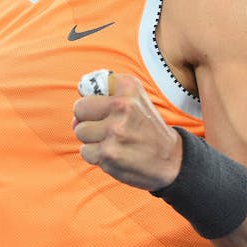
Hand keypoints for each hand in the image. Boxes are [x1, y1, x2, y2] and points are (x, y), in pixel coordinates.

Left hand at [72, 72, 181, 190]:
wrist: (170, 159)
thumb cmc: (145, 127)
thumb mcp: (136, 98)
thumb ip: (107, 92)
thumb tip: (76, 112)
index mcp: (129, 87)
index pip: (88, 86)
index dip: (92, 99)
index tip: (104, 106)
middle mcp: (122, 106)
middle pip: (79, 108)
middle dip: (86, 118)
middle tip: (105, 125)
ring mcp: (115, 131)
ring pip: (81, 131)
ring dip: (91, 138)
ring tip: (112, 140)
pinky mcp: (108, 153)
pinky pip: (85, 151)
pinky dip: (95, 155)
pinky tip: (113, 153)